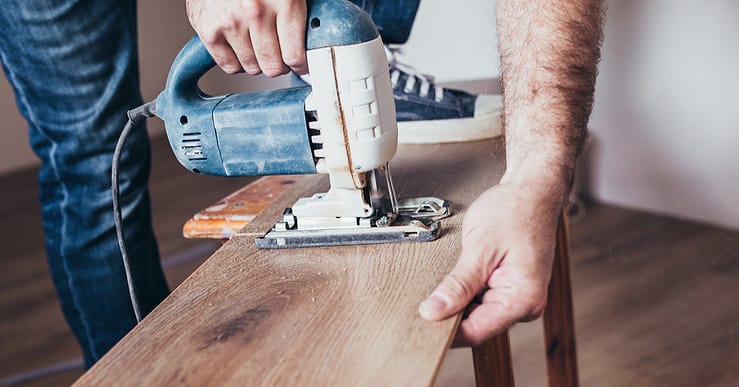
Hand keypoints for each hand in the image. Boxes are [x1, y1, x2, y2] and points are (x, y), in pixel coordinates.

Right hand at [186, 0, 307, 75]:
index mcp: (284, 0)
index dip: (299, 64)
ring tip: (257, 44)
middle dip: (278, 64)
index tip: (298, 64)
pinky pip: (230, 66)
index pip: (295, 56)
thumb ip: (297, 14)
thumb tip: (314, 43)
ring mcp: (231, 22)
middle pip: (273, 67)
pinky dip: (237, 62)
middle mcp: (256, 11)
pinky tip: (241, 47)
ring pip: (252, 68)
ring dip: (257, 62)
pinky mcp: (209, 30)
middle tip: (277, 53)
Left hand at [418, 176, 564, 346]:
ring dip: (457, 301)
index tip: (421, 323)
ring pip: (476, 313)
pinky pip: (481, 299)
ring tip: (443, 281)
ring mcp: (517, 296)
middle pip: (476, 325)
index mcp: (522, 299)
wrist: (533, 190)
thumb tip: (434, 311)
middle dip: (449, 314)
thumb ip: (458, 284)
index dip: (446, 331)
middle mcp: (524, 304)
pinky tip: (457, 277)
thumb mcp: (480, 247)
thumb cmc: (515, 210)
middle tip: (424, 300)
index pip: (477, 332)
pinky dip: (465, 291)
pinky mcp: (508, 287)